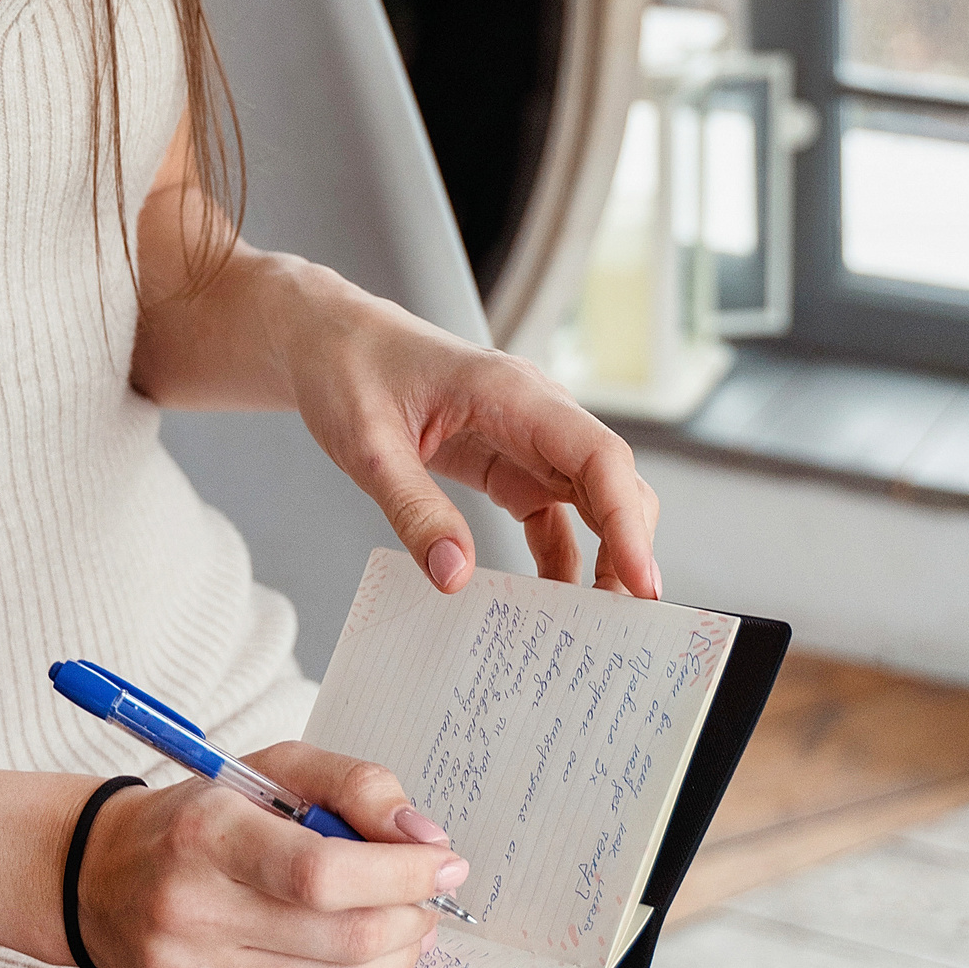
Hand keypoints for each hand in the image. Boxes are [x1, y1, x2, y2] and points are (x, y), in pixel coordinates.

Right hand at [75, 745, 467, 967]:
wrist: (98, 873)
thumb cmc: (198, 815)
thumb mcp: (271, 768)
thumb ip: (353, 784)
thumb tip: (421, 834)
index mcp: (209, 832)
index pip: (322, 873)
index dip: (398, 874)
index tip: (442, 861)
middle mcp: (191, 909)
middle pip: (335, 939)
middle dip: (406, 918)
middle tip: (428, 897)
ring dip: (387, 960)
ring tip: (402, 926)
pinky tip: (348, 956)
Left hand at [282, 284, 661, 596]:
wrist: (326, 340)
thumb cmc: (347, 370)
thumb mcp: (367, 445)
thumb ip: (413, 508)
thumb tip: (455, 577)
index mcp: (510, 391)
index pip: (597, 455)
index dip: (628, 519)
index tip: (642, 582)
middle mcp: (533, 411)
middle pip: (610, 481)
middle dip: (627, 548)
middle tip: (623, 626)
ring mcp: (525, 438)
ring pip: (591, 500)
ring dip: (601, 559)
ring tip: (592, 628)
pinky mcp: (507, 462)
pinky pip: (552, 516)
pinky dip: (560, 560)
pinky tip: (547, 605)